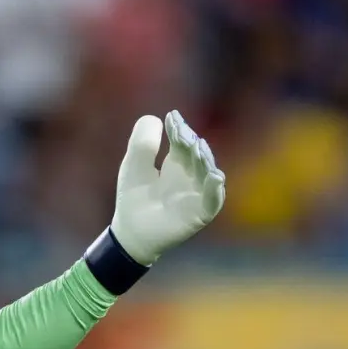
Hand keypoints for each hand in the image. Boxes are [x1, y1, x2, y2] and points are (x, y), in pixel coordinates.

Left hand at [109, 111, 226, 265]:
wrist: (131, 232)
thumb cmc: (134, 198)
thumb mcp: (134, 166)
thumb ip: (143, 143)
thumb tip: (158, 119)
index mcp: (176, 162)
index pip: (182, 141)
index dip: (179, 128)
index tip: (172, 116)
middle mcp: (190, 175)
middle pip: (197, 154)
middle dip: (192, 142)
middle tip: (183, 133)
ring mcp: (197, 193)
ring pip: (208, 173)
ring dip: (206, 160)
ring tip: (198, 148)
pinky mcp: (200, 213)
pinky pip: (213, 201)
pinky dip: (215, 190)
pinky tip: (214, 177)